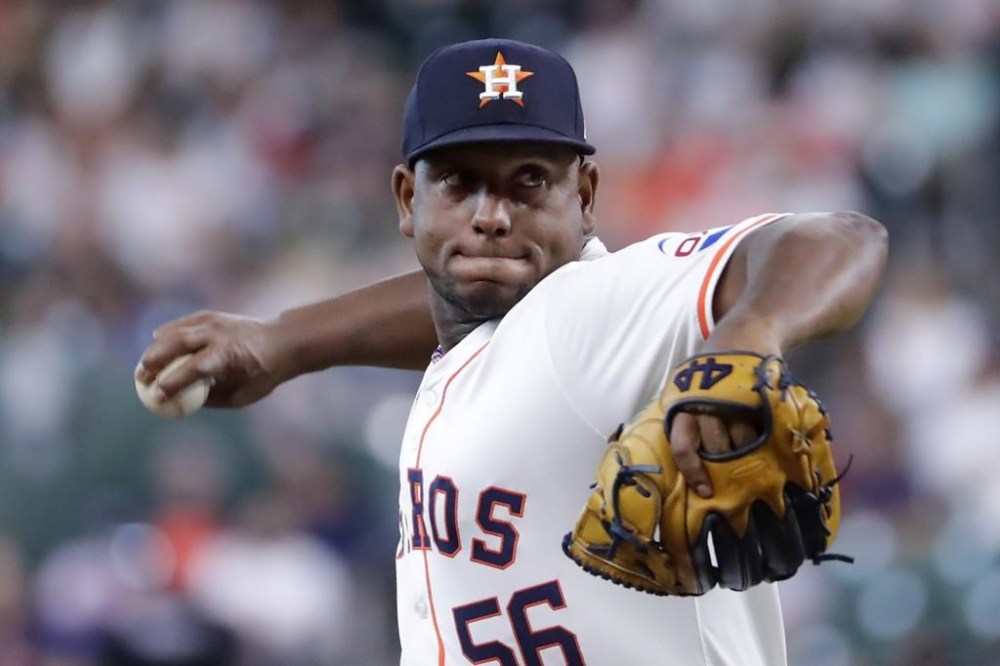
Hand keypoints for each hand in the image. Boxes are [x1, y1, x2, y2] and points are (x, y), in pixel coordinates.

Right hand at [134, 311, 289, 407]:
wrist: (281, 341)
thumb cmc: (262, 374)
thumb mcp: (242, 395)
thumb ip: (211, 398)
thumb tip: (181, 402)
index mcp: (228, 355)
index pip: (193, 368)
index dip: (172, 383)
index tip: (157, 397)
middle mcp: (218, 334)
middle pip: (177, 344)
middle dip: (154, 361)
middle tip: (140, 379)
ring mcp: (212, 321)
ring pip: (174, 331)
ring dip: (154, 349)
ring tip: (143, 369)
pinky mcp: (208, 315)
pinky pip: (179, 325)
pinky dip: (165, 337)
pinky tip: (155, 351)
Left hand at [667, 312, 778, 496]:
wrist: (742, 334)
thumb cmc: (710, 370)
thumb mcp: (688, 390)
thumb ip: (689, 421)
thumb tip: (693, 463)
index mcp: (683, 404)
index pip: (683, 446)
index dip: (693, 471)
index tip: (704, 491)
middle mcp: (705, 403)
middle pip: (717, 448)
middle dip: (726, 466)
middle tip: (736, 475)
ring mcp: (733, 399)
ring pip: (742, 441)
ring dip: (748, 452)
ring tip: (754, 453)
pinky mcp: (757, 395)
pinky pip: (763, 427)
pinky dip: (765, 437)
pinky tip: (768, 438)